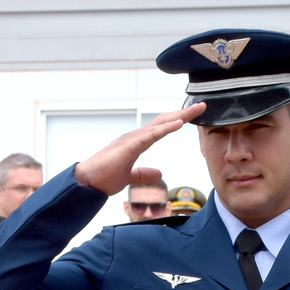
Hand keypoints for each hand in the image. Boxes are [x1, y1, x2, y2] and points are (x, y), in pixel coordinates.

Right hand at [73, 105, 204, 196]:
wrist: (87, 183)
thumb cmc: (104, 177)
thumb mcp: (130, 177)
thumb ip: (143, 174)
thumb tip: (159, 173)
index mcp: (137, 142)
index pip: (161, 127)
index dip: (178, 120)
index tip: (194, 116)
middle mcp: (136, 136)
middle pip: (164, 120)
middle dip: (184, 113)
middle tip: (202, 106)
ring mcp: (132, 139)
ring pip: (160, 124)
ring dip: (179, 116)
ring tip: (196, 109)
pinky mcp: (129, 146)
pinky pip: (150, 136)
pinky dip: (165, 129)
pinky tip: (178, 124)